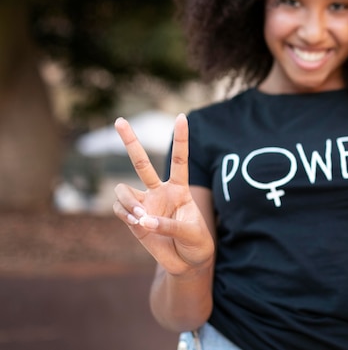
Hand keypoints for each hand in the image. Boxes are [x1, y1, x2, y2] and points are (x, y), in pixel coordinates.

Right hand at [112, 114, 213, 275]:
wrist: (188, 263)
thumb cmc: (196, 243)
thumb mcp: (191, 233)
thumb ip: (168, 225)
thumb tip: (143, 220)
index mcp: (180, 189)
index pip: (180, 159)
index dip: (181, 138)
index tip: (182, 117)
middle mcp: (160, 192)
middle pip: (141, 163)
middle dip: (130, 142)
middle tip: (120, 120)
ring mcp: (144, 204)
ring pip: (122, 189)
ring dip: (128, 202)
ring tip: (142, 217)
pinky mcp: (133, 219)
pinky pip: (119, 209)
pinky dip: (124, 214)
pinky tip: (137, 222)